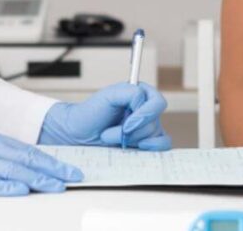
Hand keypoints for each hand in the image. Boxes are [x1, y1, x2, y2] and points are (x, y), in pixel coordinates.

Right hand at [0, 132, 82, 205]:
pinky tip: (21, 191)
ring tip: (55, 185)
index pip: (29, 152)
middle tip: (73, 176)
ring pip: (12, 168)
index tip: (70, 170)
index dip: (52, 161)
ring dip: (36, 178)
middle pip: (26, 158)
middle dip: (52, 168)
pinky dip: (6, 186)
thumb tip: (23, 180)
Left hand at [38, 81, 171, 150]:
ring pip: (154, 136)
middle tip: (109, 133)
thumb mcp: (109, 96)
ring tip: (110, 137)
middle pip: (154, 123)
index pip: (157, 103)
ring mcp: (148, 126)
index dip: (144, 115)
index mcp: (141, 93)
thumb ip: (131, 93)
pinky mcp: (146, 141)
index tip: (127, 125)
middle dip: (131, 132)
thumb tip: (143, 104)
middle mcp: (147, 109)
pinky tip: (136, 147)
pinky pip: (162, 146)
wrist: (80, 133)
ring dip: (130, 140)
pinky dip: (152, 148)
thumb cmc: (92, 113)